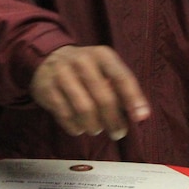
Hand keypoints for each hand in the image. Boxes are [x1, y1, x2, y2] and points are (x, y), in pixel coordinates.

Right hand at [30, 44, 149, 138]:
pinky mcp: (47, 90)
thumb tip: (140, 114)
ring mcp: (62, 75)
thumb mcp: (104, 67)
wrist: (47, 57)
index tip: (141, 117)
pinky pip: (66, 116)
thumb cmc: (86, 68)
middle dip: (114, 120)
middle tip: (118, 133)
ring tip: (97, 129)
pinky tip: (80, 127)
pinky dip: (76, 127)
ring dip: (95, 126)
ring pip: (84, 110)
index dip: (133, 98)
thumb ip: (120, 86)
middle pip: (104, 98)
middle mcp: (82, 62)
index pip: (122, 77)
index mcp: (102, 55)